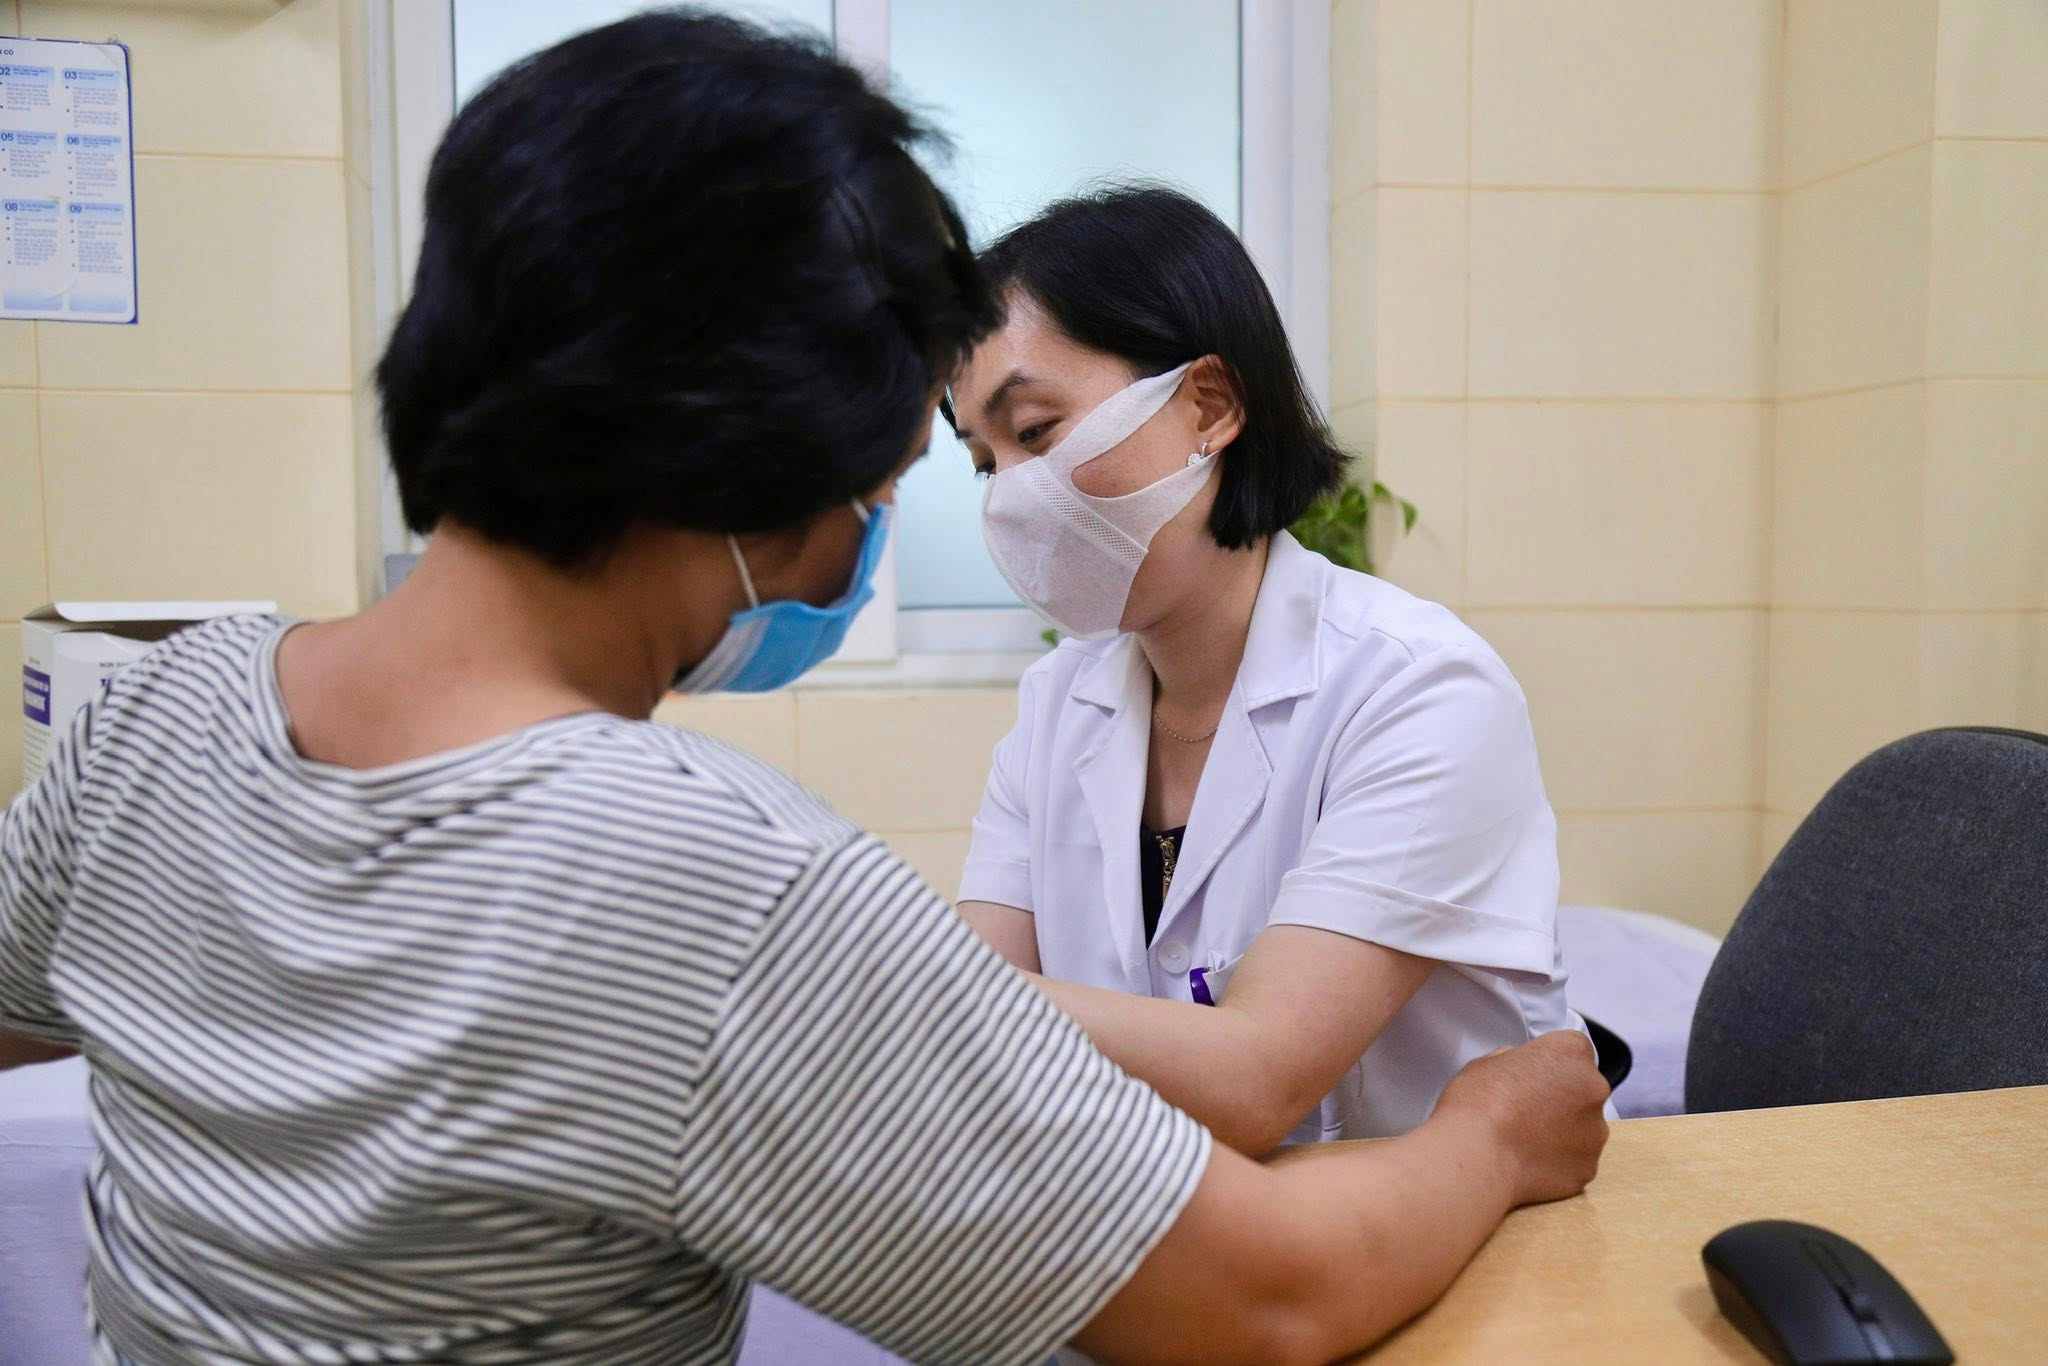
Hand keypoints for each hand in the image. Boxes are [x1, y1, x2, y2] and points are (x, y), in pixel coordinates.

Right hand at [1437, 1030, 1609, 1206]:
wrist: (1479, 1159)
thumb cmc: (1477, 1105)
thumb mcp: (1486, 1063)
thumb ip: (1515, 1062)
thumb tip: (1521, 1072)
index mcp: (1570, 1053)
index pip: (1572, 1049)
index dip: (1550, 1063)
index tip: (1532, 1076)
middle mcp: (1594, 1089)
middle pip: (1584, 1088)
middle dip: (1562, 1098)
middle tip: (1526, 1111)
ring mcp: (1595, 1132)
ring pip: (1583, 1127)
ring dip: (1562, 1131)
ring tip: (1523, 1142)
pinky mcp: (1589, 1167)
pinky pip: (1576, 1160)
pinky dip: (1558, 1162)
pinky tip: (1528, 1163)